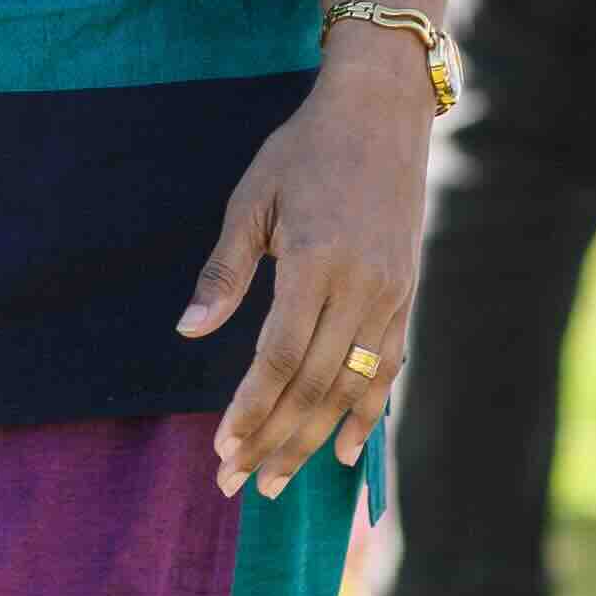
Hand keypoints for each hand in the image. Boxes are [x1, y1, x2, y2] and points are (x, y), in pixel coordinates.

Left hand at [181, 32, 436, 495]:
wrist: (381, 111)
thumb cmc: (304, 150)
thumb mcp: (252, 201)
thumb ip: (224, 273)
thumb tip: (188, 332)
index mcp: (315, 262)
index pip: (279, 359)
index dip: (251, 410)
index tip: (222, 449)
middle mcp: (361, 287)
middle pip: (315, 386)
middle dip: (274, 441)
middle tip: (239, 484)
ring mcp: (391, 294)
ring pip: (352, 386)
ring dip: (314, 440)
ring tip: (278, 479)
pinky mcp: (407, 294)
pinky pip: (389, 366)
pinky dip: (367, 413)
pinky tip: (345, 451)